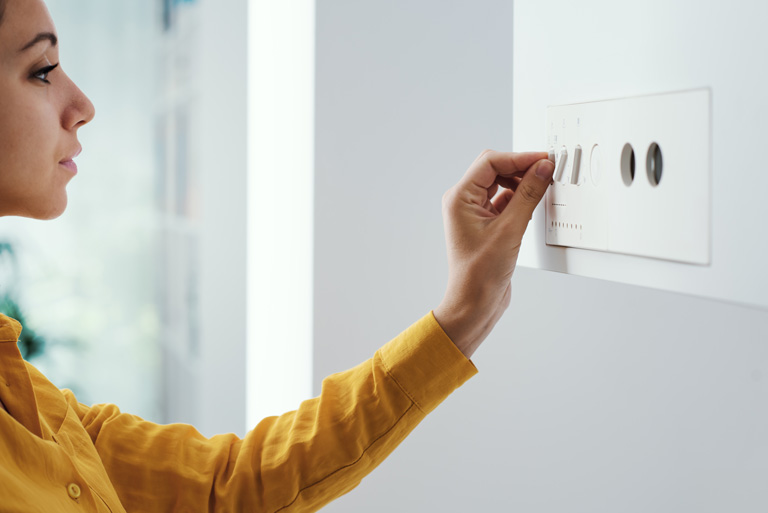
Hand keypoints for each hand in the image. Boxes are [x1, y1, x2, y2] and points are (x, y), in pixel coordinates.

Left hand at [433, 150, 554, 358]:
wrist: (474, 304)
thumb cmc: (480, 274)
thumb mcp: (510, 229)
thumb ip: (528, 195)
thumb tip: (542, 169)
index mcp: (459, 198)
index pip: (490, 162)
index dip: (519, 158)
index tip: (543, 160)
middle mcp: (463, 203)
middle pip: (494, 170)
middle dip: (520, 168)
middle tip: (546, 170)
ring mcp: (474, 213)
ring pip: (500, 185)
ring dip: (521, 183)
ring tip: (542, 186)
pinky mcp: (486, 225)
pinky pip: (504, 201)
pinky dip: (520, 199)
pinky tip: (534, 203)